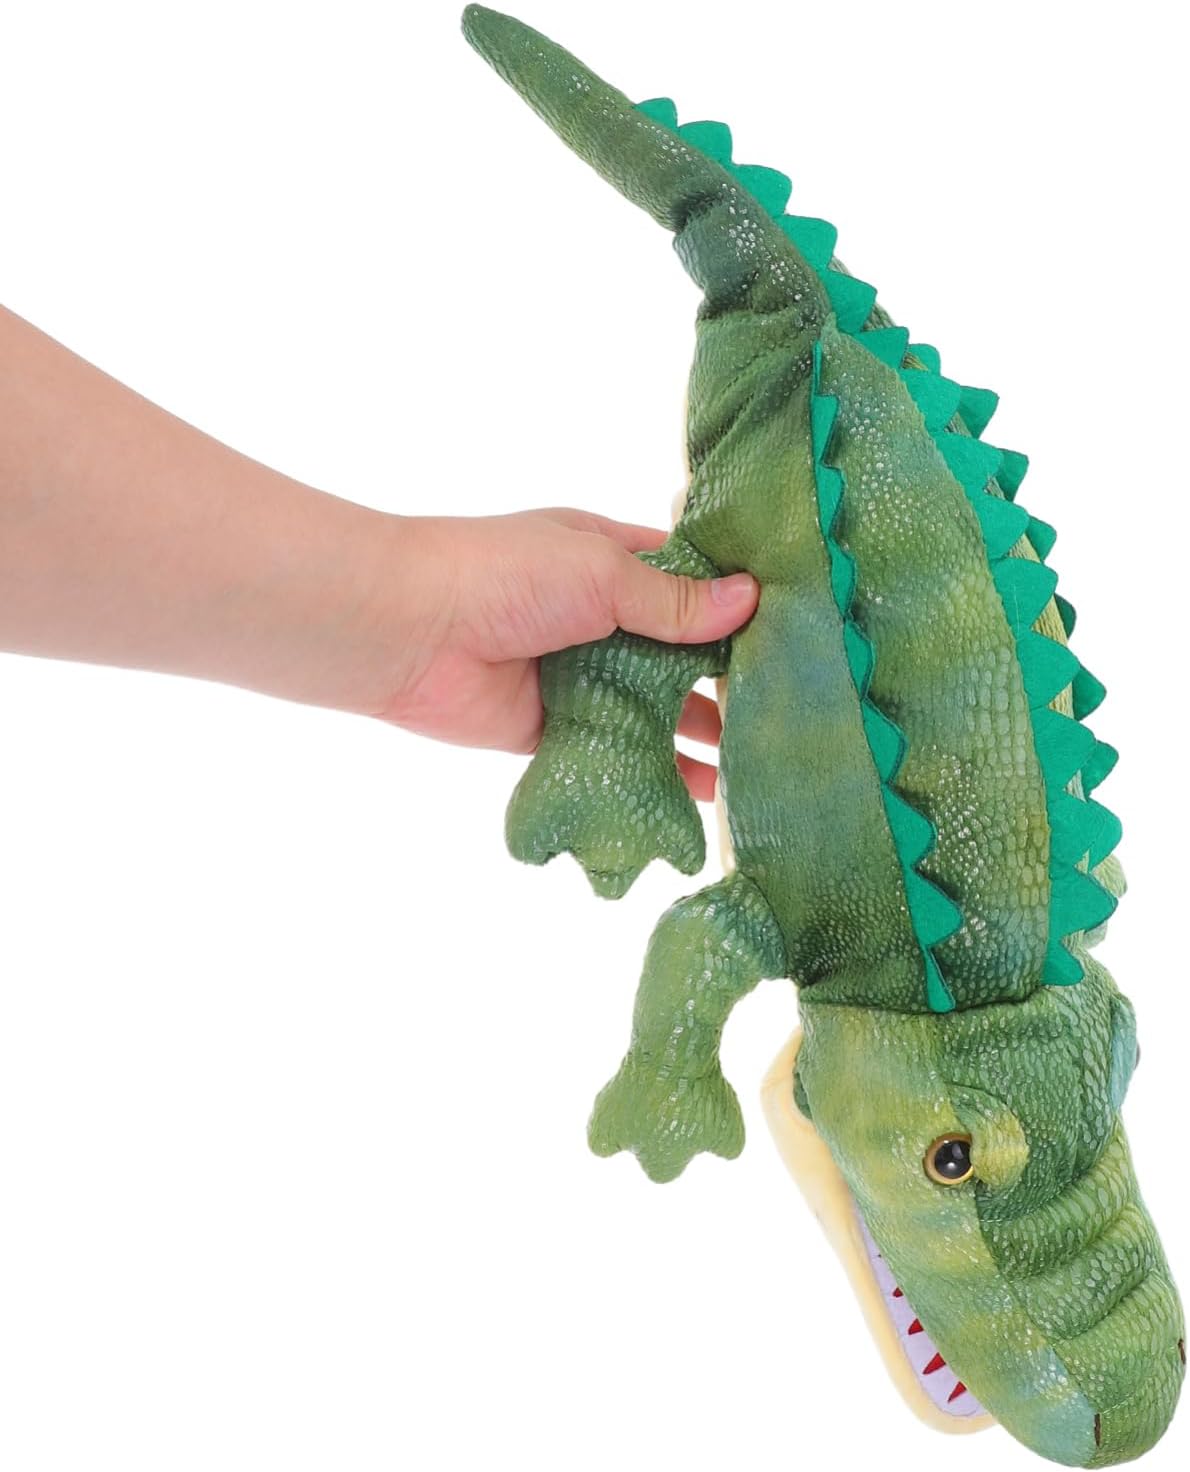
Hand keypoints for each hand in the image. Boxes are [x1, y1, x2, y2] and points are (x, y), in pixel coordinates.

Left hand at [377, 509, 757, 800]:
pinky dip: (654, 769)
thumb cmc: (502, 576)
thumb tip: (749, 601)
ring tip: (758, 760)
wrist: (407, 631)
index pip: (686, 580)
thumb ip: (671, 600)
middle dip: (725, 676)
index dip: (733, 604)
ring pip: (652, 706)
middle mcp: (597, 615)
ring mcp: (577, 675)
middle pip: (675, 650)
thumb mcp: (599, 573)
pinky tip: (703, 792)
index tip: (794, 633)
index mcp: (608, 558)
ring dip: (698, 731)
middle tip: (790, 708)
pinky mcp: (554, 730)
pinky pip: (616, 751)